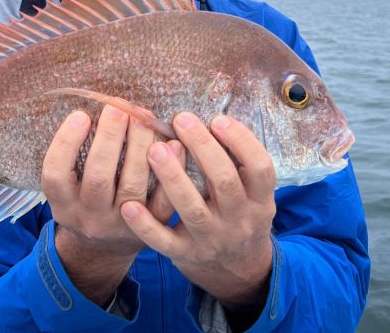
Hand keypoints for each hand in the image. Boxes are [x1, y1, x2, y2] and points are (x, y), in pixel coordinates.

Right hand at [41, 105, 184, 304]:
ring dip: (139, 147)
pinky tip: (174, 144)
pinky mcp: (153, 228)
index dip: (66, 143)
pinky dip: (170, 170)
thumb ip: (74, 157)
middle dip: (109, 139)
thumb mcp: (68, 188)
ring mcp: (122, 225)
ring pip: (132, 186)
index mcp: (64, 206)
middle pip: (98, 178)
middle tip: (118, 107)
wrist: (107, 249)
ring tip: (143, 117)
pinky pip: (163, 199)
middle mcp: (90, 218)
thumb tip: (97, 107)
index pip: (55, 176)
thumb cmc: (86, 201)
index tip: (81, 114)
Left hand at [120, 112, 275, 316]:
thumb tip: (209, 119)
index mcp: (260, 200)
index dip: (242, 142)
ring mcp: (212, 240)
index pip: (260, 168)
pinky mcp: (186, 255)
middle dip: (203, 148)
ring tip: (154, 149)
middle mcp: (239, 220)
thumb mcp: (252, 193)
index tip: (218, 118)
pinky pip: (164, 241)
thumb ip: (238, 164)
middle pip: (224, 182)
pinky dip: (146, 225)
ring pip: (192, 209)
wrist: (236, 270)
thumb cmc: (238, 214)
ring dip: (172, 178)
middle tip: (181, 119)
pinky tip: (129, 206)